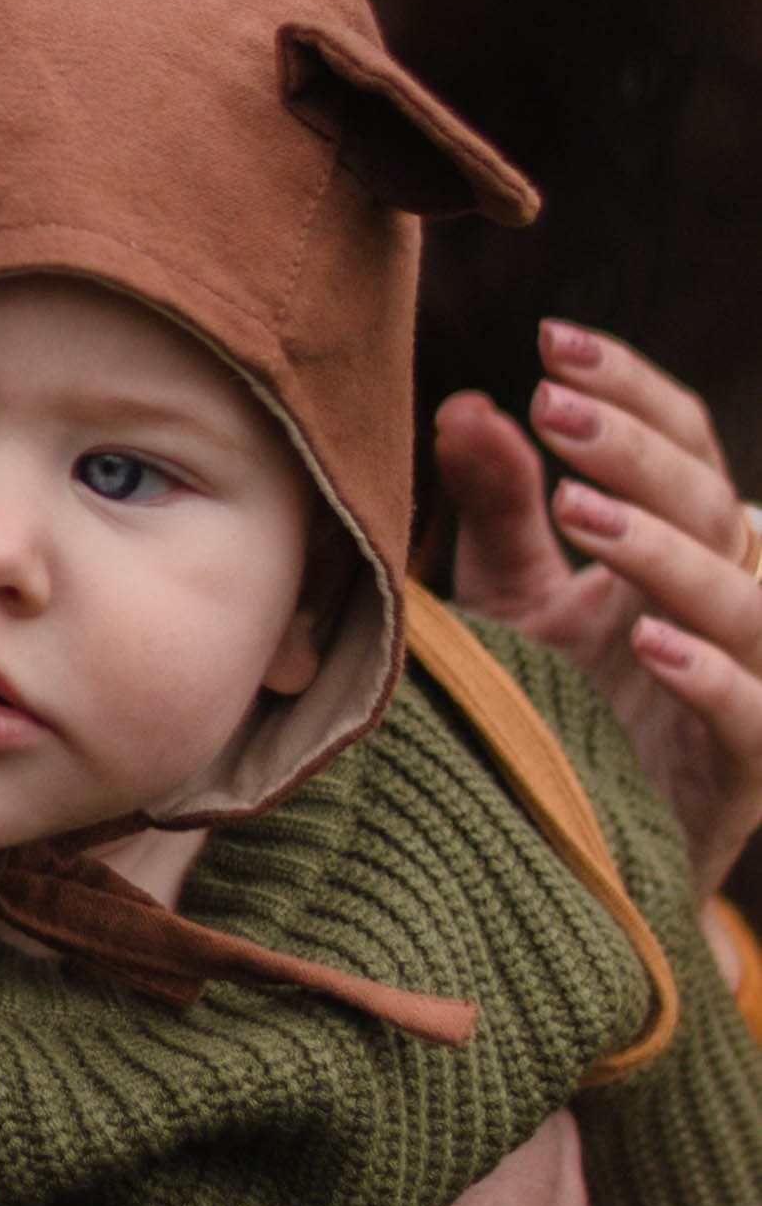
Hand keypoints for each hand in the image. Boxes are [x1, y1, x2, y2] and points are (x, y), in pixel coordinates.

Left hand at [437, 321, 761, 888]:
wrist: (564, 862)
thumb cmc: (546, 717)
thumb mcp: (511, 605)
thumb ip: (501, 512)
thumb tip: (471, 406)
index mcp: (676, 551)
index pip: (684, 445)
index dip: (635, 389)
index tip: (555, 344)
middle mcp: (721, 607)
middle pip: (712, 504)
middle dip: (637, 451)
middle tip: (554, 411)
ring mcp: (746, 690)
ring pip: (746, 603)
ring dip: (666, 552)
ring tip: (581, 514)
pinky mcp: (744, 777)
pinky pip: (756, 718)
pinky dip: (714, 679)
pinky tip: (649, 647)